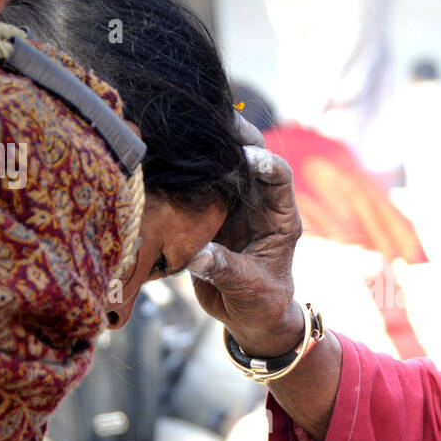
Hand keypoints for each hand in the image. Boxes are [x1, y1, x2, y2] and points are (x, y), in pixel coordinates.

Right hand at [189, 120, 304, 357]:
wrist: (247, 316)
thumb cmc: (260, 302)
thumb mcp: (247, 288)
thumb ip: (224, 268)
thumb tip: (196, 254)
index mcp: (279, 218)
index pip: (279, 176)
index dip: (264, 162)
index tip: (245, 157)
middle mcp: (257, 203)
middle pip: (249, 157)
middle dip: (232, 138)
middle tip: (208, 123)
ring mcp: (232, 205)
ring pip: (219, 166)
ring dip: (202, 150)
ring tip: (178, 134)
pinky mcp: (207, 213)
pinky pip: (195, 187)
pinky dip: (181, 174)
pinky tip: (161, 159)